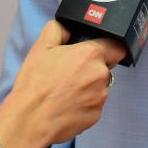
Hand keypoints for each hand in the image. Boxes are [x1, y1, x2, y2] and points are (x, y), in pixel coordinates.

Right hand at [0, 21, 124, 147]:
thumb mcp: (40, 48)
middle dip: (90, 69)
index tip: (94, 52)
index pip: (116, 46)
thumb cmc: (35, 85)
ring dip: (87, 88)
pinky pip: (94, 105)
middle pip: (105, 67)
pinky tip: (66, 105)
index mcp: (90, 55)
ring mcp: (100, 97)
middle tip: (69, 74)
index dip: (106, 48)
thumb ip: (57, 29)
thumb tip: (68, 28)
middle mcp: (100, 75)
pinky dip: (83, 104)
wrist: (30, 120)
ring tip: (64, 92)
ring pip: (99, 87)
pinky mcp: (96, 116)